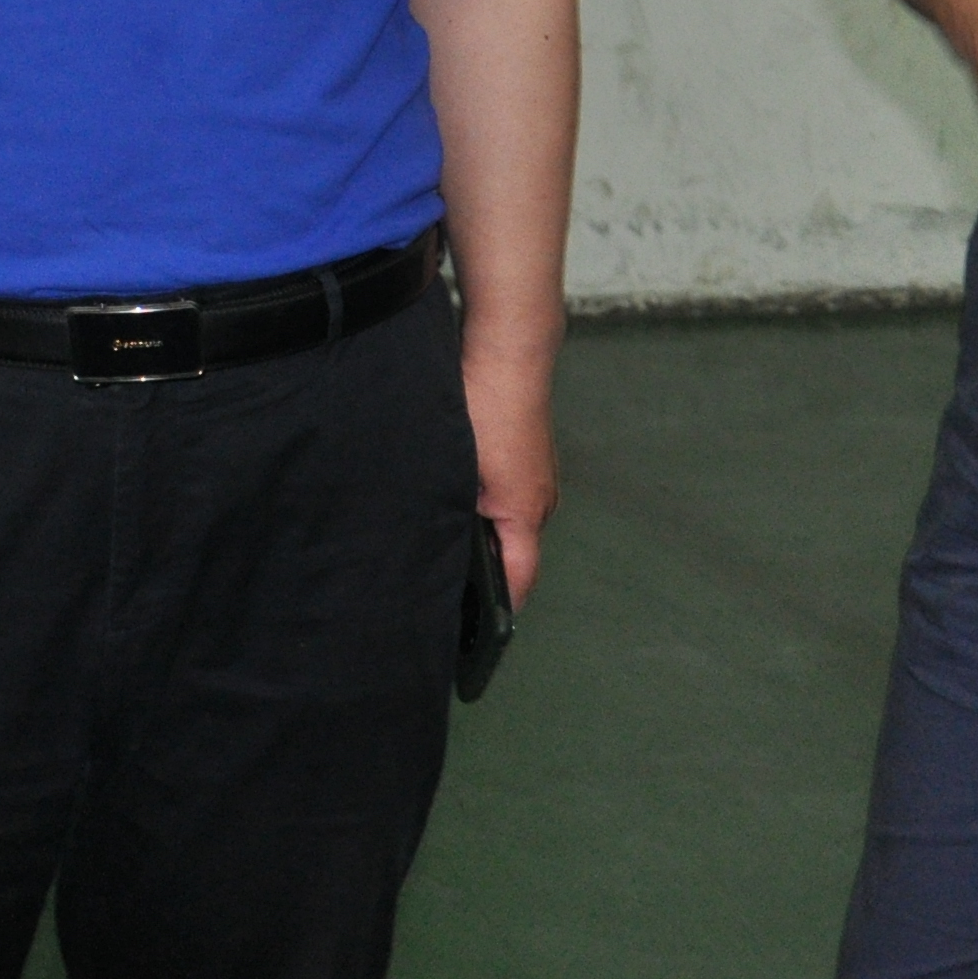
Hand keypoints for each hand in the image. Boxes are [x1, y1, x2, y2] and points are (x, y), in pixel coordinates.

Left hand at [463, 335, 557, 608]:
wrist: (507, 350)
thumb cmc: (487, 406)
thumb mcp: (462, 470)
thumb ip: (457, 515)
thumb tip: (441, 545)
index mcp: (527, 513)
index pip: (519, 580)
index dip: (495, 608)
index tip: (467, 628)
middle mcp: (539, 501)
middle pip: (514, 554)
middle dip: (482, 570)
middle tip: (438, 583)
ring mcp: (535, 478)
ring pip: (507, 522)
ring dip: (480, 532)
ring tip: (438, 539)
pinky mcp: (524, 458)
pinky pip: (505, 496)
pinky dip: (482, 504)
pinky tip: (451, 494)